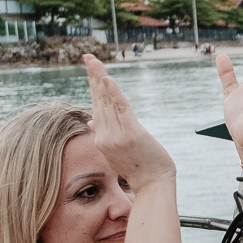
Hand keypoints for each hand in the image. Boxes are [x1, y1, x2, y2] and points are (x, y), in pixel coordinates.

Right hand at [83, 54, 175, 191]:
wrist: (154, 186)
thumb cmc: (140, 169)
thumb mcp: (117, 151)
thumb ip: (103, 134)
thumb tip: (91, 121)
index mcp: (102, 137)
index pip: (96, 105)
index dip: (92, 85)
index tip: (90, 67)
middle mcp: (105, 135)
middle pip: (99, 100)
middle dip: (93, 76)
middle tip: (88, 57)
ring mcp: (117, 135)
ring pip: (107, 102)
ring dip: (100, 79)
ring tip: (94, 62)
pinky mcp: (131, 134)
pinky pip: (121, 109)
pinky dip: (113, 93)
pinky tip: (107, 78)